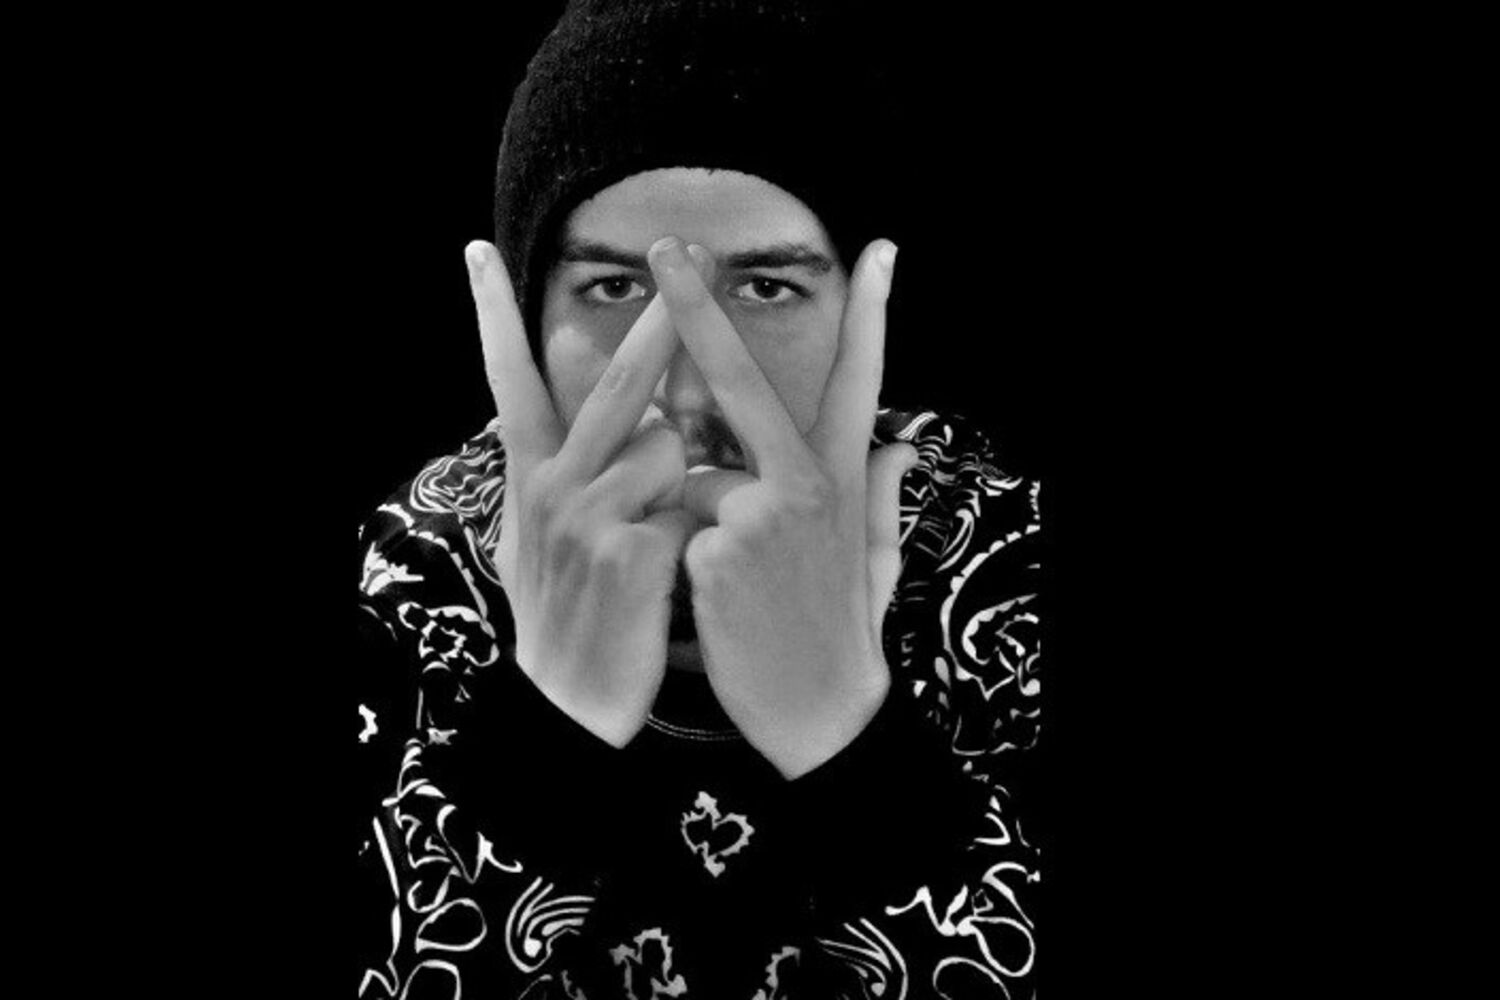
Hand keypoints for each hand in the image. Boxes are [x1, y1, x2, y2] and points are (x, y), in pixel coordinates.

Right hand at [466, 240, 695, 747]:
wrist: (567, 707)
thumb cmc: (561, 616)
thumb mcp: (531, 540)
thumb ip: (547, 474)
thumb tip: (551, 420)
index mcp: (530, 478)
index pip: (506, 381)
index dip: (489, 316)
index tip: (475, 253)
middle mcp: (553, 487)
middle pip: (612, 384)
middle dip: (656, 321)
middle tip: (686, 252)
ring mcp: (591, 520)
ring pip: (667, 450)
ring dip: (682, 483)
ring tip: (656, 542)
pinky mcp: (633, 554)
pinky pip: (691, 508)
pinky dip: (696, 533)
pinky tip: (669, 578)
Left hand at [647, 238, 918, 777]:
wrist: (819, 713)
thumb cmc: (841, 630)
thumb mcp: (873, 556)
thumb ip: (881, 491)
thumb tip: (904, 443)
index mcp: (841, 478)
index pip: (862, 380)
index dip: (876, 315)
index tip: (881, 252)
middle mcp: (803, 484)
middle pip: (740, 378)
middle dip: (697, 308)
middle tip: (665, 246)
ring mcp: (760, 515)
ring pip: (694, 478)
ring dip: (698, 517)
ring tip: (740, 581)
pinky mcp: (717, 551)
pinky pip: (676, 526)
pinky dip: (683, 554)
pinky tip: (718, 601)